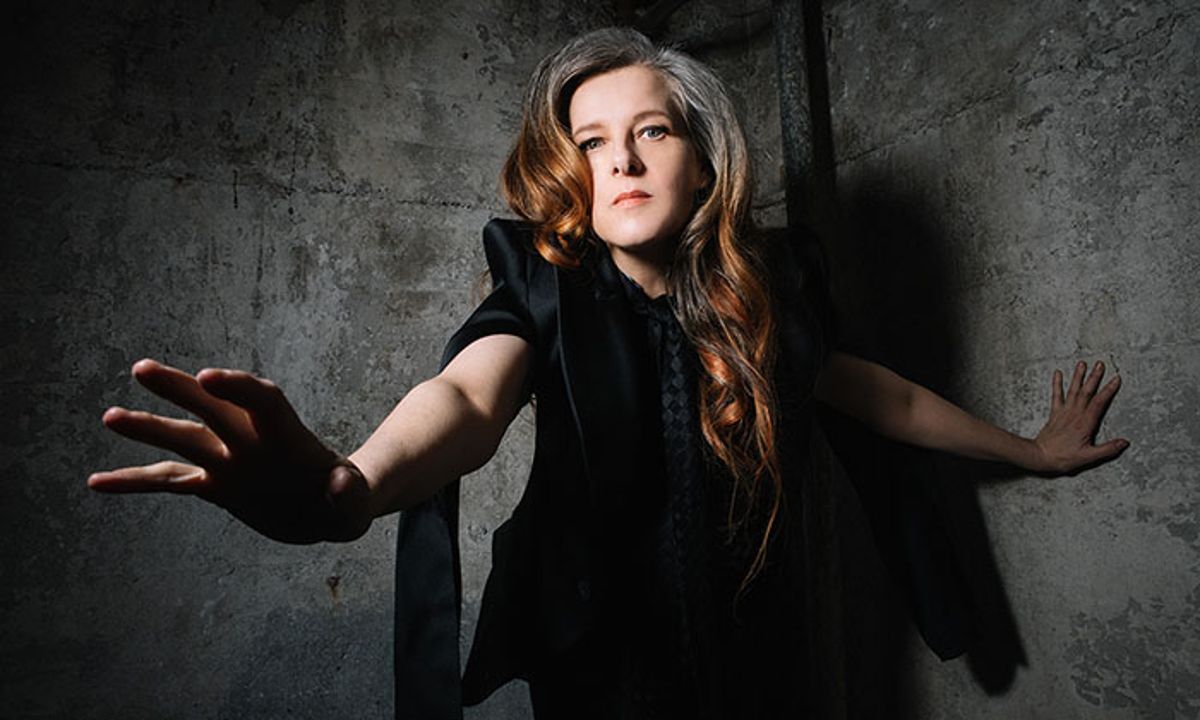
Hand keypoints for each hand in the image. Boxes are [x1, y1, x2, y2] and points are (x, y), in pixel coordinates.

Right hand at [88, 359, 372, 542]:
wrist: (331, 509)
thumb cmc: (349, 500)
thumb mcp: (357, 502)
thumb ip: (350, 494)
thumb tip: (339, 484)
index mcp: (288, 436)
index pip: (262, 401)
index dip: (238, 388)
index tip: (207, 376)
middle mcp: (252, 441)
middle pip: (213, 408)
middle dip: (180, 390)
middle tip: (142, 369)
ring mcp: (229, 461)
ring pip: (183, 439)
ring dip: (148, 429)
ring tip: (110, 417)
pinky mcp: (215, 486)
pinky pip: (169, 482)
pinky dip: (134, 482)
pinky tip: (97, 482)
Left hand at [1033, 360, 1128, 473]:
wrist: (1040, 456)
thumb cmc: (1063, 457)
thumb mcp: (1089, 457)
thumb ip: (1108, 449)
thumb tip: (1124, 442)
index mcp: (1085, 423)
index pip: (1099, 403)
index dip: (1108, 390)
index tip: (1116, 379)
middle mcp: (1074, 414)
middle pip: (1087, 392)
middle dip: (1094, 377)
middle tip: (1100, 364)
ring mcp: (1063, 412)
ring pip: (1073, 391)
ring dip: (1078, 376)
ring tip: (1082, 363)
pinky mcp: (1054, 414)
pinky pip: (1056, 395)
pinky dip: (1057, 384)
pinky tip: (1057, 373)